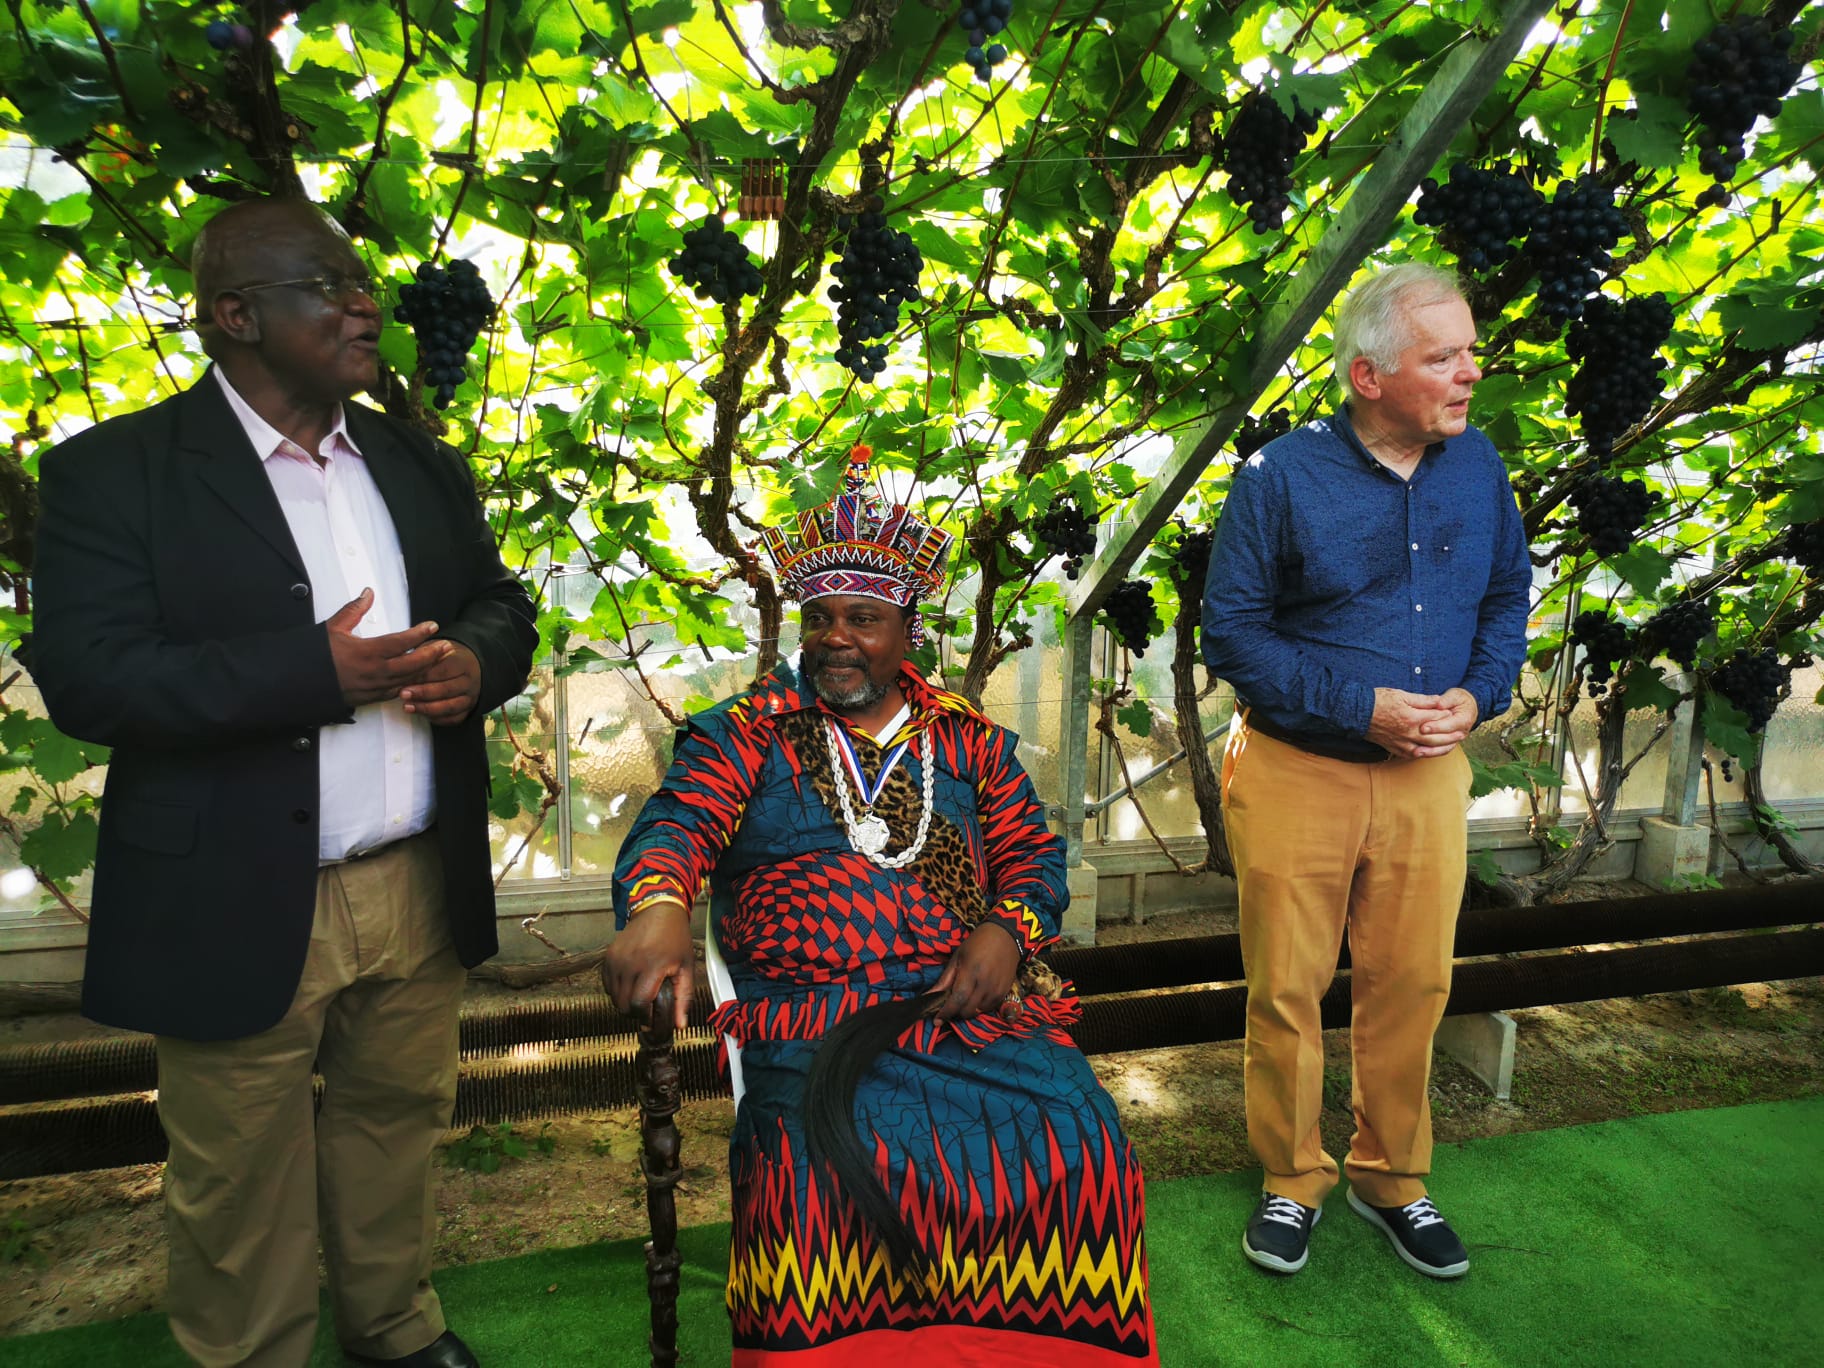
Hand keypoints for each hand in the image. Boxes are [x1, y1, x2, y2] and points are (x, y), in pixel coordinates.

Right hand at [327, 589, 449, 705]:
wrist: (298, 682)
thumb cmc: (315, 654)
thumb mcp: (333, 627)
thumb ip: (354, 610)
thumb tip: (368, 592)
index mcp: (365, 652)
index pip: (400, 642)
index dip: (419, 634)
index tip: (432, 626)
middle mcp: (373, 671)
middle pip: (411, 664)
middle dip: (432, 655)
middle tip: (447, 646)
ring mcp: (373, 687)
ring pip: (407, 680)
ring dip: (426, 670)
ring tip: (440, 659)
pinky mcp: (370, 698)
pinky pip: (396, 692)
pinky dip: (410, 684)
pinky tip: (420, 678)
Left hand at [401, 641, 481, 724]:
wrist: (468, 668)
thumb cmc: (445, 658)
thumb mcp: (435, 648)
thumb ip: (423, 653)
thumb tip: (405, 659)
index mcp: (462, 662)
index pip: (443, 670)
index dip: (422, 676)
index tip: (404, 678)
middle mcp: (469, 681)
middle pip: (446, 689)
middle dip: (423, 693)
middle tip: (403, 694)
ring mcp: (469, 697)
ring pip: (450, 707)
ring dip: (427, 708)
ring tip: (408, 707)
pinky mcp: (467, 710)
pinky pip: (452, 719)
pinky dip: (436, 719)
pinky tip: (421, 714)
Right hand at [601, 899, 694, 1031]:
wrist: (658, 910)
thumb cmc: (675, 938)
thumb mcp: (686, 967)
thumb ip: (684, 997)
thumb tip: (680, 1025)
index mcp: (652, 966)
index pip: (639, 1004)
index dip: (645, 1017)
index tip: (653, 1017)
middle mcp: (630, 963)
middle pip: (624, 1005)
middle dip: (636, 1012)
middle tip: (648, 1006)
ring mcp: (616, 959)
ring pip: (614, 998)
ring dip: (626, 1002)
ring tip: (641, 993)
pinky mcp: (608, 957)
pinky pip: (607, 986)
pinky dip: (617, 991)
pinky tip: (632, 983)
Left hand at [929, 922, 1020, 1020]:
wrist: (1005, 936)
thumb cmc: (977, 944)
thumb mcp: (957, 958)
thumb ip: (945, 980)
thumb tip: (930, 996)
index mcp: (971, 972)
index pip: (957, 999)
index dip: (946, 1012)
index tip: (937, 1020)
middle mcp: (985, 983)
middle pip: (967, 1010)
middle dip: (956, 1012)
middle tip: (950, 1005)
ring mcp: (997, 989)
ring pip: (978, 1012)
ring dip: (968, 1009)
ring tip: (965, 997)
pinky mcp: (1005, 992)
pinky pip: (989, 1008)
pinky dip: (980, 1007)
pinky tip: (977, 995)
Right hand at [1365, 687, 1453, 758]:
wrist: (1357, 713)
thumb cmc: (1378, 701)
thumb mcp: (1401, 695)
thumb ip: (1422, 700)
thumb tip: (1439, 702)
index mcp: (1412, 718)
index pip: (1436, 718)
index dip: (1446, 715)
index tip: (1453, 712)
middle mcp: (1409, 734)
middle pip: (1436, 738)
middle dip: (1450, 736)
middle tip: (1462, 734)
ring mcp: (1402, 743)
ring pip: (1427, 750)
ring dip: (1441, 749)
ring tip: (1452, 745)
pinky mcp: (1395, 749)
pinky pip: (1414, 754)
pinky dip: (1425, 754)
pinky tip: (1431, 752)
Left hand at [1414, 687, 1478, 757]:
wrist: (1465, 708)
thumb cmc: (1458, 699)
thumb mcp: (1454, 696)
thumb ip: (1446, 700)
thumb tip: (1438, 704)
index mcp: (1464, 719)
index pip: (1449, 725)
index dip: (1436, 727)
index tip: (1423, 727)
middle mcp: (1461, 732)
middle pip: (1445, 740)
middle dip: (1430, 740)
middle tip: (1415, 739)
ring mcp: (1456, 740)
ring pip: (1443, 749)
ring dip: (1429, 752)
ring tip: (1415, 752)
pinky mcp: (1449, 744)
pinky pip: (1440, 751)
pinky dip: (1430, 754)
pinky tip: (1417, 754)